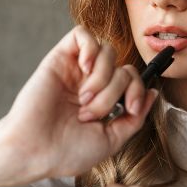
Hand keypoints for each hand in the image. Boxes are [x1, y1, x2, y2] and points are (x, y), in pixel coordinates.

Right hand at [0, 25, 158, 181]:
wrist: (34, 151)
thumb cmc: (66, 151)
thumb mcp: (111, 139)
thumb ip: (134, 118)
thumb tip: (152, 93)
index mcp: (103, 100)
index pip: (132, 79)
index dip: (137, 90)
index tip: (129, 109)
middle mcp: (90, 82)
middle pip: (123, 67)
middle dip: (115, 92)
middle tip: (92, 114)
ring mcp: (74, 69)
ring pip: (108, 50)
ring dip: (102, 78)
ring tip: (83, 100)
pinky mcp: (58, 58)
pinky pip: (82, 34)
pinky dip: (90, 50)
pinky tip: (83, 70)